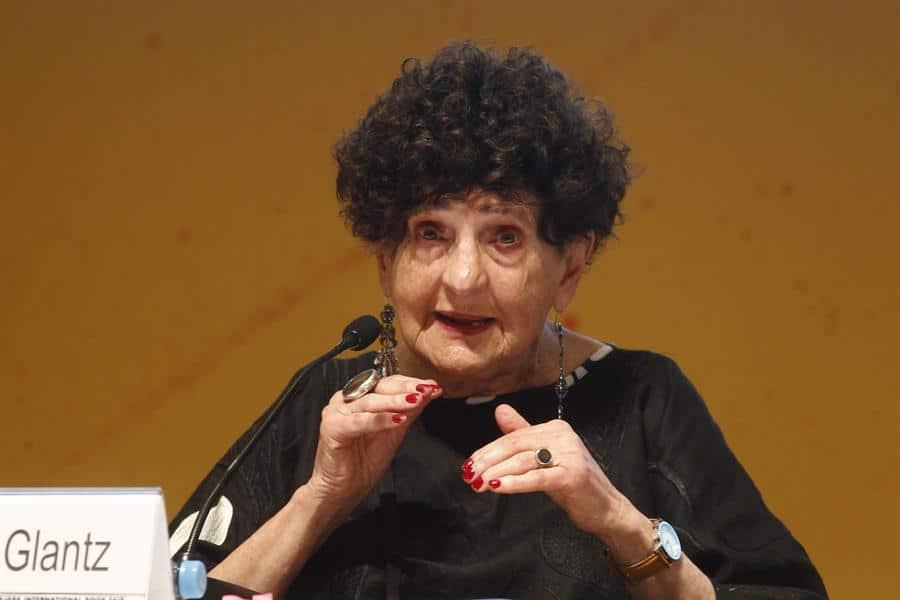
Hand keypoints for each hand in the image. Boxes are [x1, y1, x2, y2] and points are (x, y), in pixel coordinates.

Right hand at [306, 375, 441, 512]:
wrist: (344, 489)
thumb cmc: (364, 461)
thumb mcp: (395, 431)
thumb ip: (409, 410)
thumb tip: (429, 391)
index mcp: (359, 398)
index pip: (387, 383)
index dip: (410, 383)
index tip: (431, 385)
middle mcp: (346, 401)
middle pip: (378, 388)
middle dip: (405, 389)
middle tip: (426, 389)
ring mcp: (336, 412)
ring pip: (370, 402)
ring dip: (395, 401)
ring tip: (415, 401)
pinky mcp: (332, 428)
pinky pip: (360, 421)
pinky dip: (380, 420)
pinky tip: (398, 420)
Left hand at [463, 403, 627, 537]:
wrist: (606, 508)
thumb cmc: (572, 483)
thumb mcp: (544, 457)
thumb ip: (522, 434)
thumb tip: (500, 410)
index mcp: (555, 428)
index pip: (513, 436)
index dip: (488, 450)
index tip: (470, 463)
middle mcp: (563, 436)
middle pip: (515, 445)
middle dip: (488, 460)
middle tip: (469, 475)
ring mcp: (570, 454)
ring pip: (523, 460)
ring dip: (496, 472)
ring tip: (478, 483)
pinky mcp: (573, 474)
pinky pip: (537, 477)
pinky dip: (514, 482)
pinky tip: (496, 486)